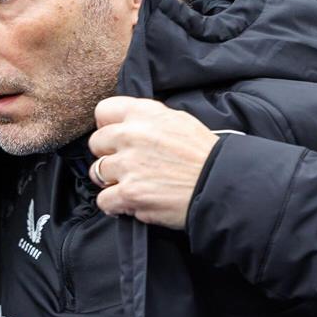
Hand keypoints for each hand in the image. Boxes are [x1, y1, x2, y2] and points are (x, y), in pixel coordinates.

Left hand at [88, 97, 217, 229]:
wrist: (220, 184)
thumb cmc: (204, 155)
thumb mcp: (179, 121)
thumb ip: (149, 120)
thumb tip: (127, 125)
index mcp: (144, 113)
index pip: (103, 110)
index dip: (107, 127)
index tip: (115, 138)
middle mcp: (131, 134)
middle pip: (95, 143)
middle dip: (108, 155)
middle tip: (126, 165)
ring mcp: (128, 165)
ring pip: (97, 172)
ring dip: (111, 181)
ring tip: (131, 184)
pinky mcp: (129, 193)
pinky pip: (104, 200)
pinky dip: (115, 205)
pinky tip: (130, 203)